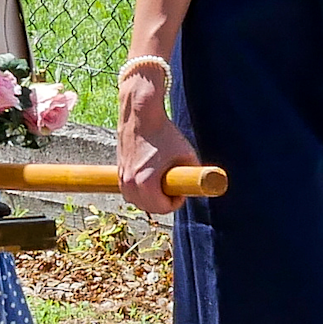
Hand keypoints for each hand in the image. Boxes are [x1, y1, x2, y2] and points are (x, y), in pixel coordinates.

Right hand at [116, 64, 197, 216]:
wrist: (141, 115)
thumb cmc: (164, 134)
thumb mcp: (187, 155)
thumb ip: (195, 174)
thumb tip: (204, 185)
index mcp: (146, 183)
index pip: (163, 208)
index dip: (176, 201)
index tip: (181, 188)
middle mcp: (129, 184)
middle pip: (148, 208)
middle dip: (163, 202)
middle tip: (173, 187)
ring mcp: (121, 177)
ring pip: (136, 201)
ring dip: (149, 199)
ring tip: (161, 184)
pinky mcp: (118, 170)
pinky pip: (129, 191)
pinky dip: (139, 190)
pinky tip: (149, 179)